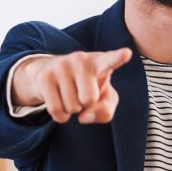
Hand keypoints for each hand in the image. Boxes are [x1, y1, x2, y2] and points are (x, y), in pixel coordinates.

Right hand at [13, 49, 132, 123]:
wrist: (50, 74)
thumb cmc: (87, 87)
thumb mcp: (104, 99)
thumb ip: (104, 111)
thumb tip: (83, 117)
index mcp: (100, 61)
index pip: (110, 61)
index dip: (118, 58)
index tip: (126, 53)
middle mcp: (81, 59)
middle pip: (89, 100)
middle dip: (86, 104)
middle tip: (81, 93)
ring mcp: (61, 66)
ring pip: (72, 107)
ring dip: (72, 109)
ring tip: (70, 94)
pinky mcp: (44, 77)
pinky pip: (57, 111)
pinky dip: (61, 116)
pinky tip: (60, 102)